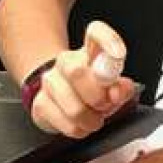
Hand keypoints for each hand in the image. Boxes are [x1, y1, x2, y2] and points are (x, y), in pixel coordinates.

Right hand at [31, 20, 135, 138]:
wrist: (61, 99)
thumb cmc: (92, 89)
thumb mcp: (113, 85)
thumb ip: (122, 86)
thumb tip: (117, 91)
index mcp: (89, 51)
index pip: (96, 32)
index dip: (108, 40)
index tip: (118, 53)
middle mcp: (66, 61)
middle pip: (77, 72)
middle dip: (98, 97)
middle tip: (105, 104)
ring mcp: (50, 82)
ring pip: (74, 107)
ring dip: (92, 119)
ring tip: (95, 116)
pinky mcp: (40, 104)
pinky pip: (68, 125)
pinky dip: (81, 130)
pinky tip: (82, 123)